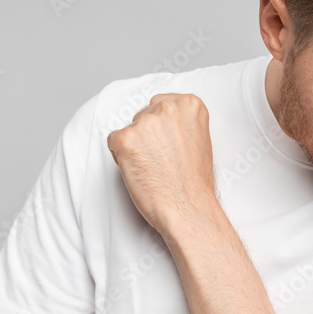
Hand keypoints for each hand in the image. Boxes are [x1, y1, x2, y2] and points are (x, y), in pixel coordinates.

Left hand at [106, 93, 218, 235]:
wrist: (187, 208)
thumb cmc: (193, 183)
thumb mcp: (199, 140)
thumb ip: (181, 124)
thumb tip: (162, 125)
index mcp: (190, 104)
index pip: (160, 105)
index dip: (161, 129)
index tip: (166, 144)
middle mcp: (167, 107)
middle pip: (143, 115)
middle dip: (147, 136)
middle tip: (160, 160)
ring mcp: (145, 122)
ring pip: (128, 130)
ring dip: (134, 147)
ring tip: (151, 168)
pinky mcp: (125, 139)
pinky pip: (112, 142)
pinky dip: (121, 158)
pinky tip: (139, 171)